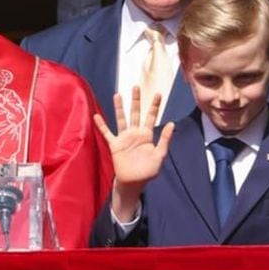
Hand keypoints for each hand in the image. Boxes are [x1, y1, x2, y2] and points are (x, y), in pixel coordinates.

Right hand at [93, 87, 174, 220]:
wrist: (134, 182)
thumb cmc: (148, 171)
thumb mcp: (160, 155)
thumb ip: (164, 140)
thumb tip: (171, 123)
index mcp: (147, 135)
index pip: (151, 117)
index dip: (154, 106)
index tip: (158, 94)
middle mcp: (135, 133)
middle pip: (135, 113)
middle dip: (136, 100)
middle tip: (136, 87)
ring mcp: (124, 138)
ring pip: (121, 119)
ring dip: (119, 107)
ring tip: (118, 95)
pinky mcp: (115, 145)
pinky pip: (107, 133)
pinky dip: (101, 125)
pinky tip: (96, 116)